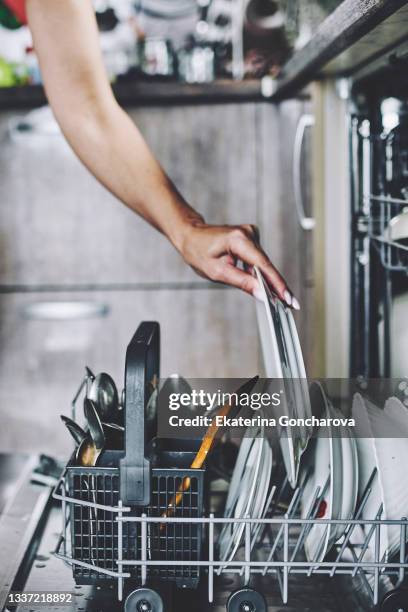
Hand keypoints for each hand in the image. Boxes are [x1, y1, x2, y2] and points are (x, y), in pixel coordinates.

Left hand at [178, 221, 298, 308]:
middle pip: (266, 264)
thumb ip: (242, 282)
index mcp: (238, 239)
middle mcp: (248, 233)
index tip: (288, 298)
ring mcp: (250, 233)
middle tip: (289, 304)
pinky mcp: (250, 238)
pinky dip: (258, 272)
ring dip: (266, 280)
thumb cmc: (198, 252)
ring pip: (262, 263)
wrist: (191, 236)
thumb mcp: (217, 272)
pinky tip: (259, 283)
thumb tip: (262, 293)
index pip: (263, 265)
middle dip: (276, 285)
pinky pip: (258, 259)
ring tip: (276, 298)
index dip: (277, 284)